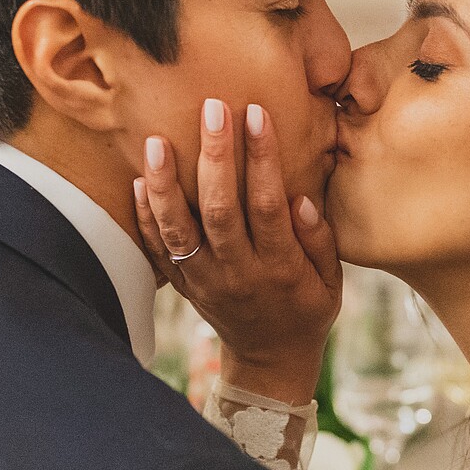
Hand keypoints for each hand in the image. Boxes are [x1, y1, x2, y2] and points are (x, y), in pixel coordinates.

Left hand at [133, 100, 340, 402]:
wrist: (270, 360)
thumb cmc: (307, 310)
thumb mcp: (331, 282)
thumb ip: (319, 242)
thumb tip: (301, 199)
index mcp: (279, 268)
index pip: (267, 206)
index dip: (262, 159)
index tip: (256, 115)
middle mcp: (237, 272)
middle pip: (219, 210)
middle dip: (215, 157)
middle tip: (212, 109)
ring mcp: (204, 280)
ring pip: (178, 229)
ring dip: (165, 184)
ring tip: (156, 141)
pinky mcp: (182, 286)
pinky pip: (157, 251)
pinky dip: (145, 217)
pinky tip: (137, 182)